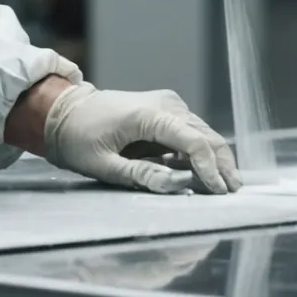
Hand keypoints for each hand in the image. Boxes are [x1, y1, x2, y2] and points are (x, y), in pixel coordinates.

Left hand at [42, 82, 241, 194]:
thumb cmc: (78, 138)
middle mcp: (165, 104)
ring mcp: (167, 105)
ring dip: (214, 159)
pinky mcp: (165, 111)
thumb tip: (176, 185)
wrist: (64, 111)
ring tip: (223, 187)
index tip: (219, 191)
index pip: (193, 140)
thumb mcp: (103, 164)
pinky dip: (200, 153)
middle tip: (232, 192)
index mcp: (148, 114)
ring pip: (202, 133)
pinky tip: (205, 175)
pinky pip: (190, 133)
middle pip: (206, 135)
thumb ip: (140, 174)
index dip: (209, 167)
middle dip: (221, 164)